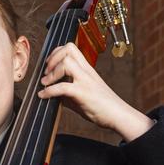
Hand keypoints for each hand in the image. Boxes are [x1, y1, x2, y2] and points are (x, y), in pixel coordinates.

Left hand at [37, 42, 152, 141]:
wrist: (119, 116)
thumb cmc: (105, 107)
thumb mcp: (84, 95)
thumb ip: (69, 93)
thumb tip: (54, 95)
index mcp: (87, 69)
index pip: (71, 48)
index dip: (56, 52)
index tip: (49, 64)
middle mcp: (86, 71)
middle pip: (68, 49)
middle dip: (53, 58)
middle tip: (47, 71)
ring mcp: (85, 81)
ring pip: (66, 63)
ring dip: (51, 72)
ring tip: (46, 83)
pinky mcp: (83, 93)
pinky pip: (63, 87)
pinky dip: (49, 91)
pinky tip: (44, 96)